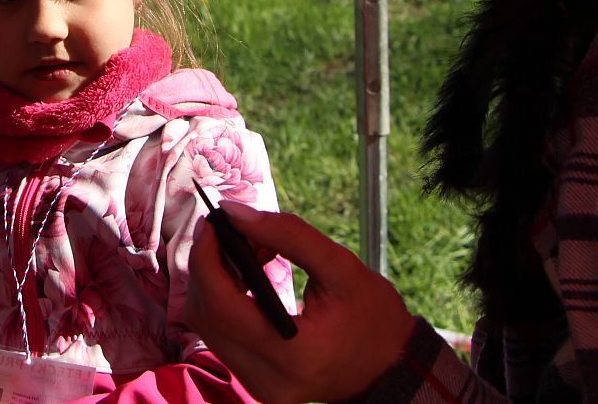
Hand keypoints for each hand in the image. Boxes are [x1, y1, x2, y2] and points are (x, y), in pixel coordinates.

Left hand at [183, 202, 415, 403]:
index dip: (206, 258)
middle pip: (205, 315)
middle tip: (237, 232)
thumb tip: (233, 210)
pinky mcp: (256, 382)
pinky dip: (228, 300)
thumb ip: (287, 234)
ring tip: (256, 252)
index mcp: (291, 353)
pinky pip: (222, 336)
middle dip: (211, 265)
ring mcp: (258, 386)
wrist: (392, 368)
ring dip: (218, 281)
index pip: (220, 305)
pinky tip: (253, 277)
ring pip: (207, 325)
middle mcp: (266, 378)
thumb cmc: (374, 318)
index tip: (213, 221)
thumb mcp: (341, 267)